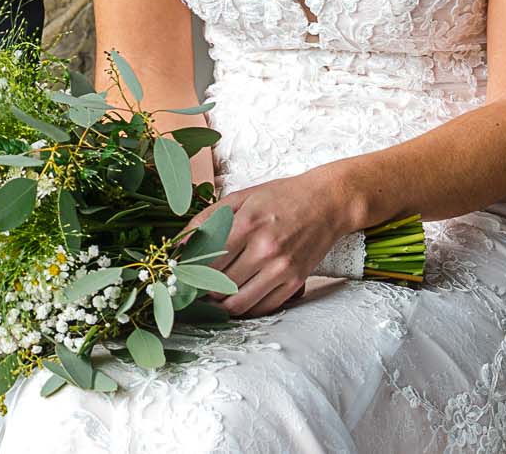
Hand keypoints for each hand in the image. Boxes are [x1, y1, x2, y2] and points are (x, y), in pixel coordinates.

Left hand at [192, 170, 349, 317]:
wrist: (326, 202)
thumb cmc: (281, 197)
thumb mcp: (240, 197)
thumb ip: (207, 219)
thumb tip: (179, 243)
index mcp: (247, 224)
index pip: (207, 260)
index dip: (190, 273)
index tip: (181, 276)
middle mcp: (265, 249)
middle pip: (220, 285)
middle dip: (201, 291)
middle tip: (192, 290)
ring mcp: (282, 269)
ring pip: (239, 304)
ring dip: (220, 305)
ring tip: (211, 298)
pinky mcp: (295, 282)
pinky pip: (263, 307)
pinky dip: (245, 308)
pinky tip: (236, 299)